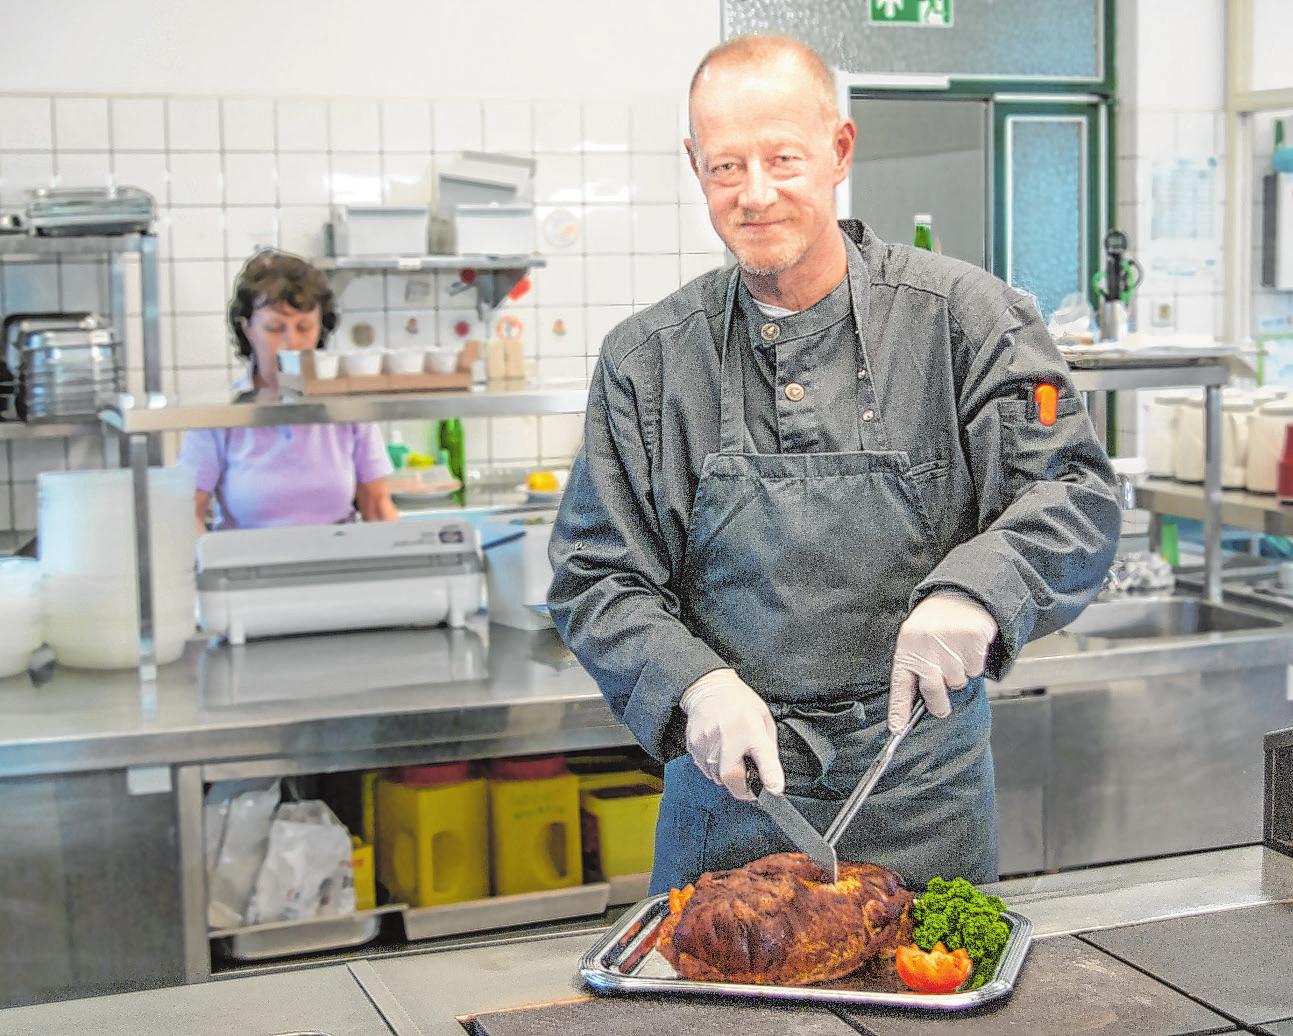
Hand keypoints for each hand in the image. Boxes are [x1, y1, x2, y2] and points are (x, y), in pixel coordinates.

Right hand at [680, 668, 783, 800]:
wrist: (709, 688)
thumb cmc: (739, 702)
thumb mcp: (764, 719)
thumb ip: (768, 749)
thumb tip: (772, 776)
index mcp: (750, 728)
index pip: (762, 757)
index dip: (770, 778)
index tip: (774, 790)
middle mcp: (727, 737)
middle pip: (731, 778)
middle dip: (743, 787)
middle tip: (749, 781)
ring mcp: (707, 742)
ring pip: (717, 777)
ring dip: (727, 776)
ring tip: (731, 756)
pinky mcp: (694, 746)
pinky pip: (705, 769)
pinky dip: (714, 767)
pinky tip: (718, 750)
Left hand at [888, 592, 997, 733]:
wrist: (959, 595)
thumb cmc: (934, 626)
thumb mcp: (916, 642)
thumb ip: (916, 669)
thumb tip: (916, 706)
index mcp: (907, 648)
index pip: (900, 684)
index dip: (898, 708)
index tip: (896, 728)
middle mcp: (926, 645)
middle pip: (933, 690)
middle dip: (938, 704)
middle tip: (941, 707)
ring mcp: (949, 642)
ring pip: (957, 682)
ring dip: (958, 676)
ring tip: (954, 656)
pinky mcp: (971, 639)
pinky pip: (975, 671)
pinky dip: (973, 665)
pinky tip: (966, 649)